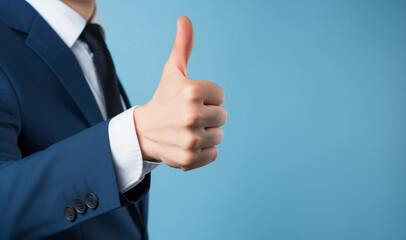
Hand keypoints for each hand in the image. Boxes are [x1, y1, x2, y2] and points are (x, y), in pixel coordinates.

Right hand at [134, 16, 226, 170]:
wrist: (144, 131)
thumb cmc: (164, 98)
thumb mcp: (173, 71)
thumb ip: (183, 46)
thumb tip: (184, 19)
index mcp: (191, 91)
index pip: (221, 96)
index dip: (208, 98)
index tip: (191, 100)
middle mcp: (191, 115)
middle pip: (223, 117)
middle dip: (209, 116)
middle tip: (188, 116)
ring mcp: (191, 139)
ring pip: (219, 135)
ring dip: (206, 134)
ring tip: (187, 130)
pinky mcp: (190, 158)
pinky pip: (214, 153)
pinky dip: (204, 151)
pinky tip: (188, 144)